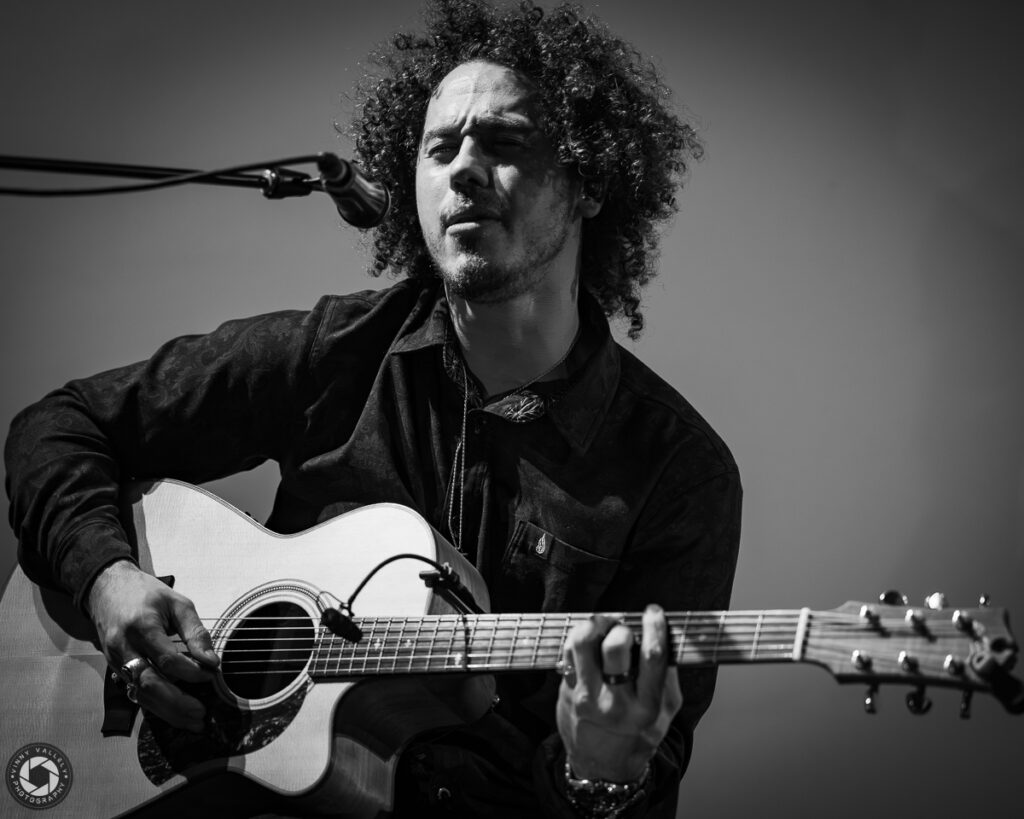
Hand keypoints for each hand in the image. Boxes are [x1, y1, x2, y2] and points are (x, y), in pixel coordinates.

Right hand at [87, 559, 219, 731]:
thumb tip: (211, 661)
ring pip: (139, 693)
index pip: (166, 658)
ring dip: (167, 711)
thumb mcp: (177, 603)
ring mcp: (115, 661)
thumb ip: (195, 632)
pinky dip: (155, 705)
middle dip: (177, 702)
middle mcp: (124, 647)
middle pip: (149, 683)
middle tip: (202, 714)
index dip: (191, 671)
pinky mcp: (114, 669)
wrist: (106, 588)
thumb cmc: (146, 593)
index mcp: (141, 626)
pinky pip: (134, 692)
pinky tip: (174, 713)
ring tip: (193, 721)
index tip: (211, 675)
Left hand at [556, 604, 681, 781]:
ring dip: (594, 624)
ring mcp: (587, 697)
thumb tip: (664, 636)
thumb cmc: (637, 734)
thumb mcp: (665, 712)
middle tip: (623, 624)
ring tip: (603, 624)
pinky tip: (590, 639)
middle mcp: (615, 703)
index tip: (654, 613)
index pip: (652, 657)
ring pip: (583, 643)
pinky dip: (579, 636)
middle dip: (621, 626)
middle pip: (614, 647)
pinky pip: (568, 651)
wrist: (603, 767)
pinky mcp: (568, 691)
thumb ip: (668, 676)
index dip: (654, 627)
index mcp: (646, 708)